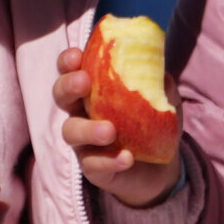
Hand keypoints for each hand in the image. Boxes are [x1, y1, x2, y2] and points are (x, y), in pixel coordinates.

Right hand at [53, 46, 182, 208]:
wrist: (159, 168)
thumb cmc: (153, 124)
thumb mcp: (163, 99)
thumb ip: (158, 82)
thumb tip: (157, 68)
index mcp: (94, 89)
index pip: (72, 70)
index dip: (68, 61)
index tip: (76, 55)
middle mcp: (81, 112)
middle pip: (61, 95)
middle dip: (68, 85)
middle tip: (84, 82)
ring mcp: (83, 141)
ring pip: (71, 131)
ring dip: (88, 129)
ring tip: (110, 131)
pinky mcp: (92, 167)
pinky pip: (92, 163)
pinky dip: (109, 160)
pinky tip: (127, 158)